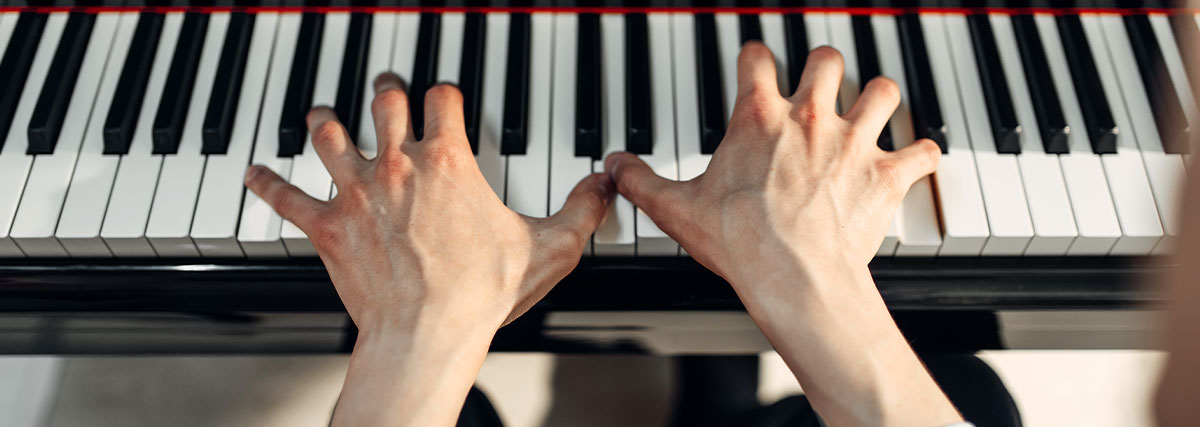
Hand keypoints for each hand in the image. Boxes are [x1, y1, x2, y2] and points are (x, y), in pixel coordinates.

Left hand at [246, 74, 611, 332]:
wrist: (428, 333)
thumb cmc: (483, 292)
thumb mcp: (550, 248)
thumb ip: (582, 210)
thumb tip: (604, 184)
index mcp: (447, 160)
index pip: (442, 99)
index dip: (444, 93)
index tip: (445, 98)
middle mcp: (396, 164)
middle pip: (382, 102)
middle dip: (384, 89)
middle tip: (384, 85)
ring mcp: (355, 192)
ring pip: (329, 135)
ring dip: (325, 121)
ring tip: (323, 115)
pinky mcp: (325, 227)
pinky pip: (285, 195)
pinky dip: (267, 182)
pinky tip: (255, 172)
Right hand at [606, 43, 957, 425]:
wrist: (792, 274)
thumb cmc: (739, 240)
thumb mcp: (676, 208)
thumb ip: (641, 181)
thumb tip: (614, 166)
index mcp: (758, 117)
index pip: (757, 58)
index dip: (755, 58)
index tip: (754, 63)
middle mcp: (810, 116)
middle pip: (827, 60)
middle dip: (823, 67)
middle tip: (818, 81)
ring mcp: (853, 142)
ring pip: (882, 91)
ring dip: (878, 97)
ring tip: (871, 106)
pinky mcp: (885, 175)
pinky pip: (921, 151)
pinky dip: (922, 154)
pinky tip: (919, 158)